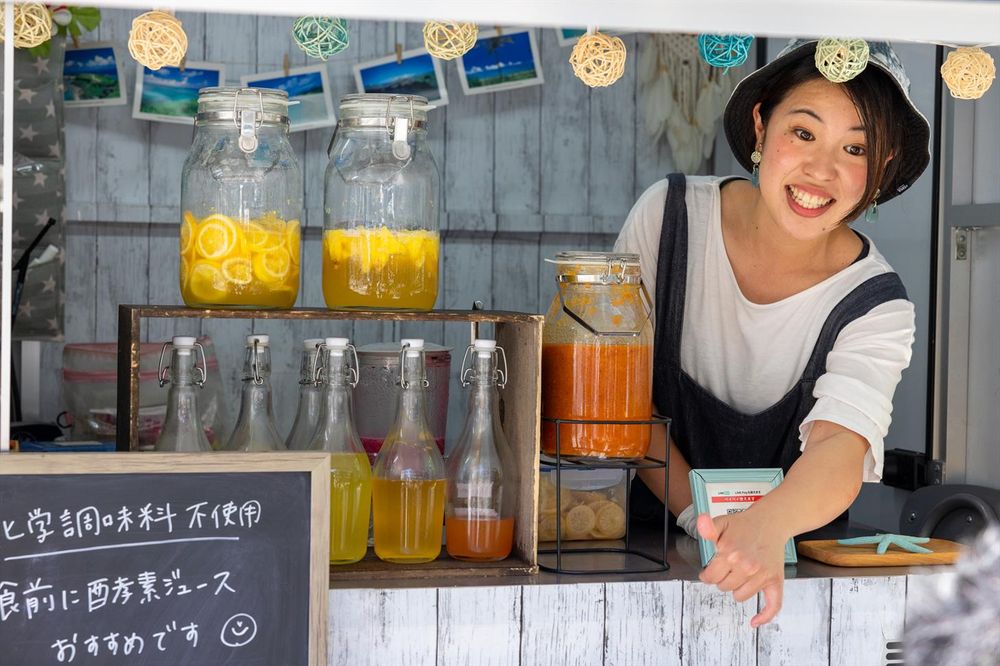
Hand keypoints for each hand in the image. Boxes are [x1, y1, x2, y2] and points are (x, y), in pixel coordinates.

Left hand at [696, 511, 786, 627]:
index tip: (709, 572)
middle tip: (726, 568)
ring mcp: (762, 575)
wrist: (771, 522)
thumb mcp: (722, 523)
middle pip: (724, 587)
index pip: (711, 577)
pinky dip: (764, 616)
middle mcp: (747, 566)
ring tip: (739, 574)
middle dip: (722, 579)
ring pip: (740, 596)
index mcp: (731, 554)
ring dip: (737, 588)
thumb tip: (701, 524)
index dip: (708, 575)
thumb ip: (708, 528)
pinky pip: (773, 605)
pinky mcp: (775, 581)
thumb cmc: (745, 525)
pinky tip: (754, 621)